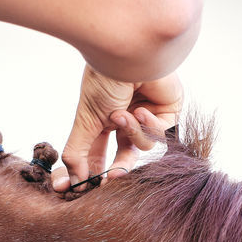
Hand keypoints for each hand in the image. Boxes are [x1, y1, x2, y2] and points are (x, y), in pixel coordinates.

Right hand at [53, 66, 182, 191]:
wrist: (130, 54)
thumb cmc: (105, 78)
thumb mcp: (86, 119)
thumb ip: (78, 150)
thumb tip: (73, 178)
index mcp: (103, 118)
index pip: (98, 152)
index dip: (92, 170)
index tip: (81, 186)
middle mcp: (125, 117)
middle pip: (123, 156)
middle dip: (117, 168)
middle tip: (110, 179)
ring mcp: (147, 115)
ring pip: (141, 146)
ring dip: (130, 132)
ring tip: (122, 114)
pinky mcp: (168, 111)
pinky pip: (159, 134)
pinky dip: (149, 125)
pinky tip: (141, 109)